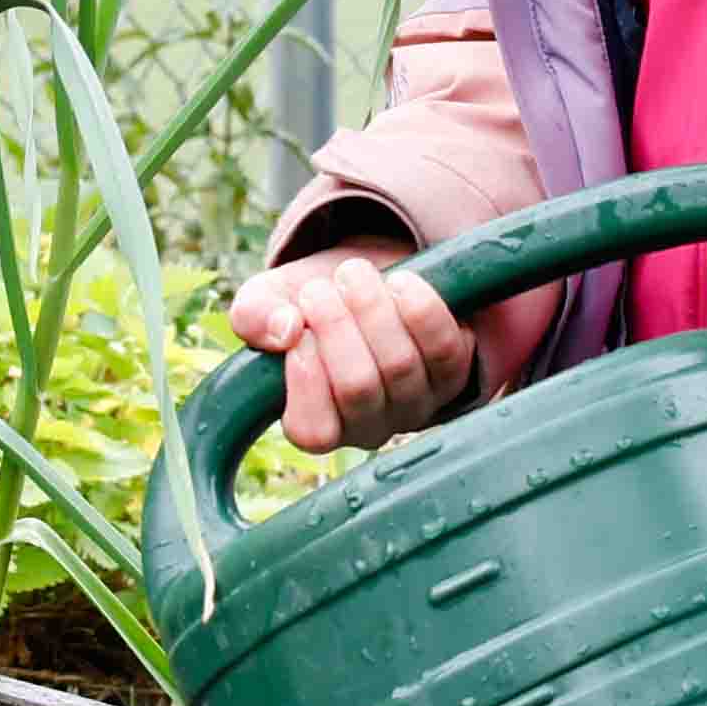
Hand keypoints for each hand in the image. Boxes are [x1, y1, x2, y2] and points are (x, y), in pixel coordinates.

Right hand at [228, 245, 480, 453]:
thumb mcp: (268, 302)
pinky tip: (401, 282)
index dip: (305, 379)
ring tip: (353, 274)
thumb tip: (283, 330)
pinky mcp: (452, 373)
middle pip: (358, 388)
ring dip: (373, 308)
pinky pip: (443, 348)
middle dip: (336, 326)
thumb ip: (254, 315)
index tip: (297, 327)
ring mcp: (416, 402)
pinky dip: (421, 309)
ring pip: (399, 365)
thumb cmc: (308, 304)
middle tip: (320, 289)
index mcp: (319, 423)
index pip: (313, 431)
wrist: (364, 280)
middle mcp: (370, 425)